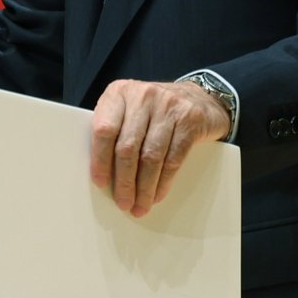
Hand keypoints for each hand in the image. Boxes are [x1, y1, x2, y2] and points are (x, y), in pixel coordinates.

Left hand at [89, 79, 231, 217]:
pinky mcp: (190, 120)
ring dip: (144, 187)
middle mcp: (142, 96)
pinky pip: (173, 158)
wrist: (197, 98)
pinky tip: (157, 194)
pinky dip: (164, 181)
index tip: (101, 183)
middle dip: (124, 181)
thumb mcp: (128, 110)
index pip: (104, 129)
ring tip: (140, 205)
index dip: (101, 159)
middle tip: (123, 203)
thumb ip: (114, 131)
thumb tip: (102, 172)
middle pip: (128, 146)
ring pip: (151, 156)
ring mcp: (168, 106)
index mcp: (119, 92)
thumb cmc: (153, 110)